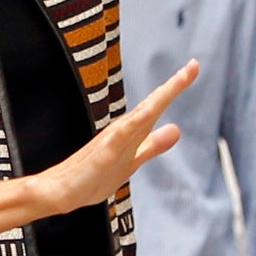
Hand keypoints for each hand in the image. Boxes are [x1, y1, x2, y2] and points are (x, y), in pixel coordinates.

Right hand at [40, 61, 198, 214]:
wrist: (60, 192)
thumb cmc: (92, 176)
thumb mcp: (132, 161)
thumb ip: (153, 145)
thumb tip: (176, 129)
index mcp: (131, 130)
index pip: (157, 106)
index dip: (176, 87)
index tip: (194, 67)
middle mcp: (123, 129)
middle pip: (154, 103)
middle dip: (175, 85)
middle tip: (195, 64)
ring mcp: (113, 139)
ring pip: (142, 114)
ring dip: (161, 97)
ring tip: (180, 79)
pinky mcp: (104, 153)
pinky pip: (122, 136)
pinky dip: (136, 122)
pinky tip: (150, 112)